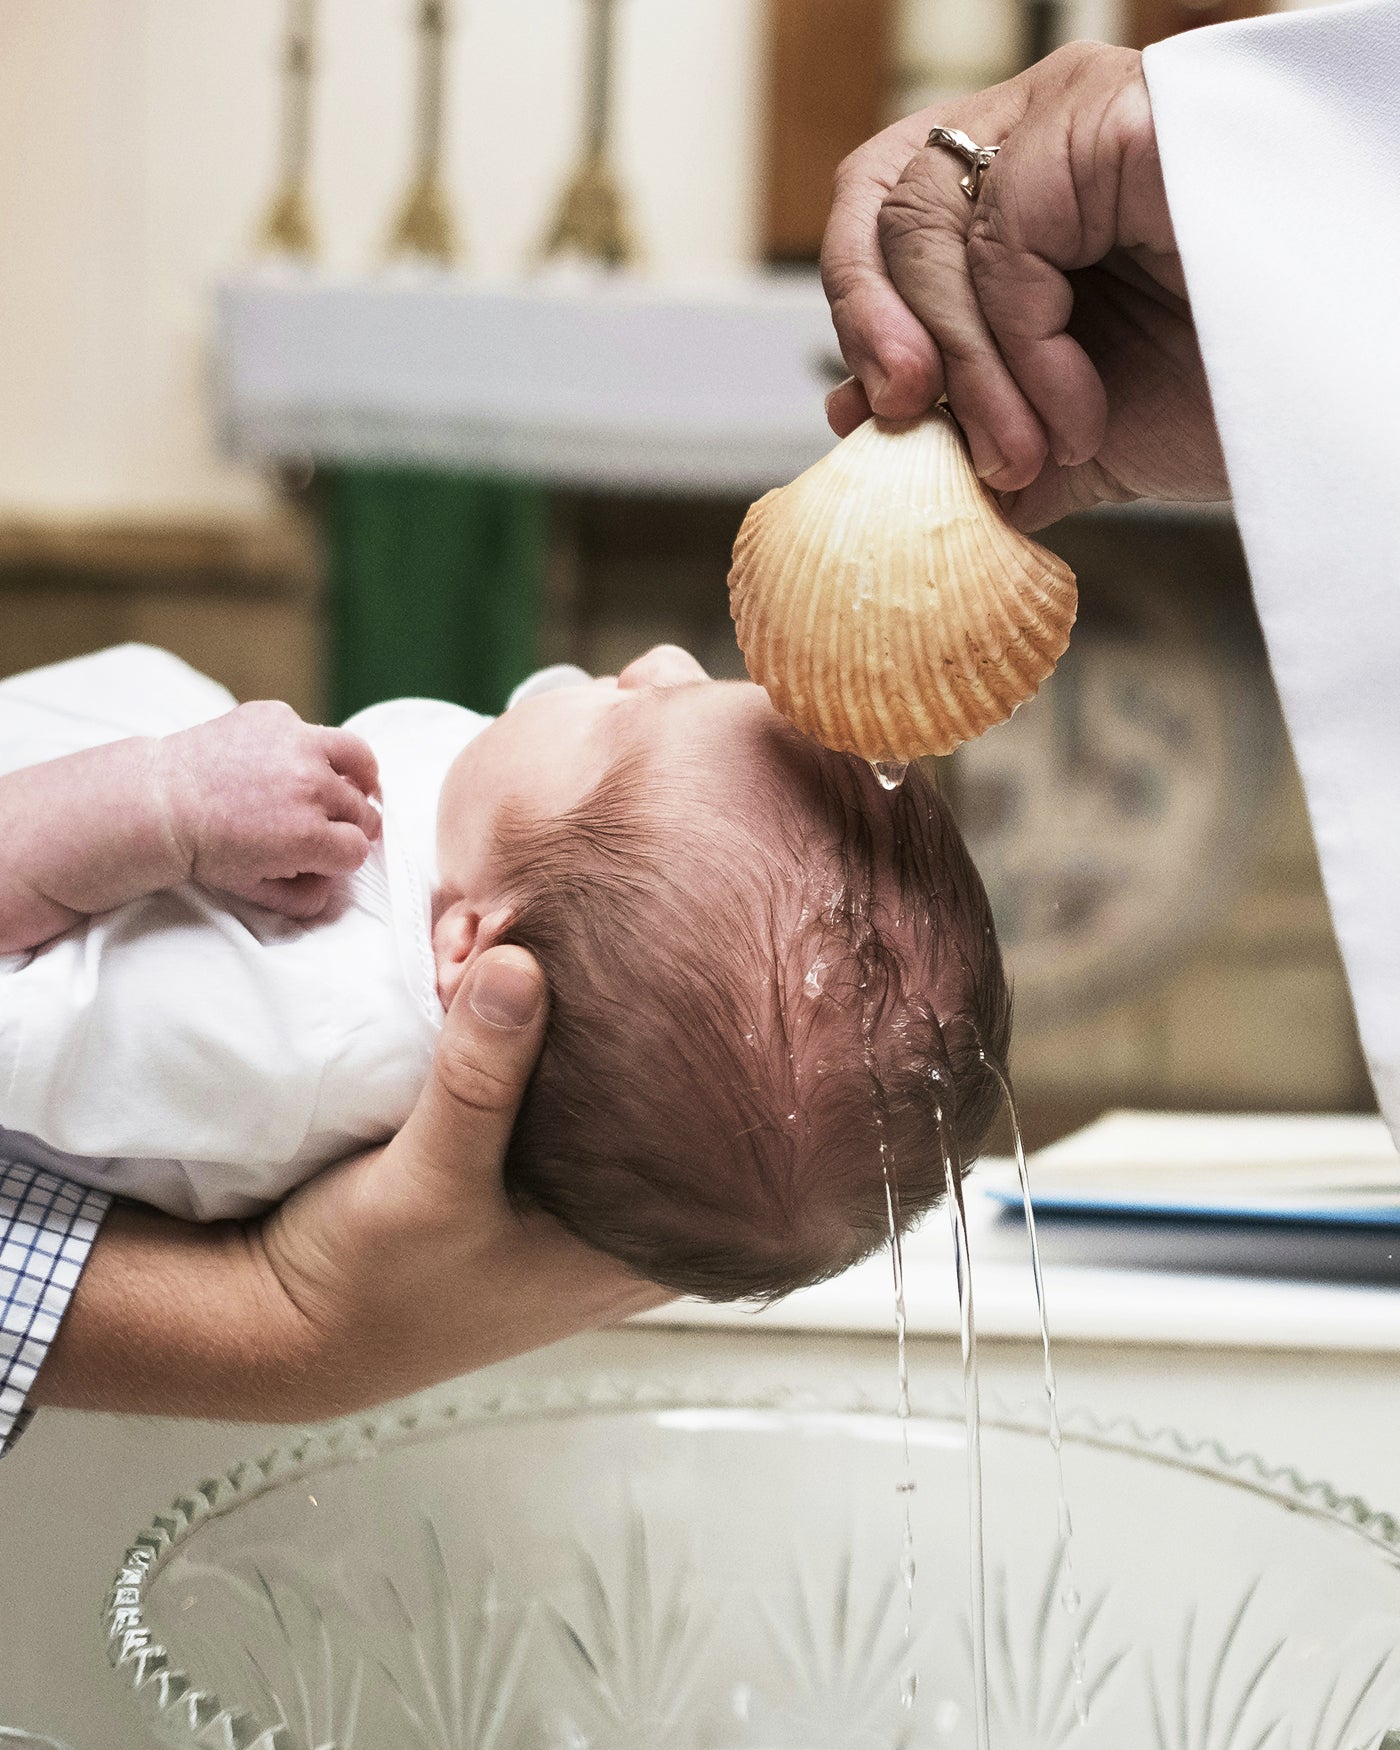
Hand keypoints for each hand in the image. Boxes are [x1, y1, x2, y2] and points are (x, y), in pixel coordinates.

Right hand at [34, 947, 667, 1419]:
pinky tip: (523, 976)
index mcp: (638, 1249)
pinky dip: (536, 1036)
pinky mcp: (518, 1163)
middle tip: (649, 939)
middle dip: (651, 1024)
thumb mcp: (431, 1181)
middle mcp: (620, 1220)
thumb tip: (521, 964)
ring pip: (607, 1085)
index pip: (726, 1146)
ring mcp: (571, 1193)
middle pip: (671, 1103)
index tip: (717, 983)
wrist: (282, 1322)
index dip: (730, 1067)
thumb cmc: (372, 1285)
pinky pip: (550, 1082)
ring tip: (583, 942)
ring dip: (583, 1022)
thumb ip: (480, 1079)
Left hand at [154, 701, 381, 919]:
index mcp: (309, 836)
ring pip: (359, 759)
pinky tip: (288, 762)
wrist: (161, 802)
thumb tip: (333, 886)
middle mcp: (311, 787)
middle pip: (363, 810)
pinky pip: (313, 732)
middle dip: (350, 824)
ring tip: (352, 784)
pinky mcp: (278, 717)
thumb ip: (304, 898)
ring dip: (359, 777)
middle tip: (331, 826)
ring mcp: (297, 745)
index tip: (329, 855)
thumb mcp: (255, 889)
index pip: (358, 850)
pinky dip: (307, 748)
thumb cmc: (206, 848)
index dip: (343, 857)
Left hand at [820, 43, 1227, 528]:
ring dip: (968, 372)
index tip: (869, 415)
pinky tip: (1078, 414)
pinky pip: (1005, 235)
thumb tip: (859, 433)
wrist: (1322, 410)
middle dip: (880, 335)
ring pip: (932, 224)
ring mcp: (1079, 113)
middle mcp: (1040, 131)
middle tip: (911, 428)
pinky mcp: (1118, 118)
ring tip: (1028, 454)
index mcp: (1015, 191)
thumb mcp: (1063, 432)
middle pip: (885, 202)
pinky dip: (1022, 351)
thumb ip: (969, 431)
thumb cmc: (1216, 399)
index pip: (881, 206)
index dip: (856, 309)